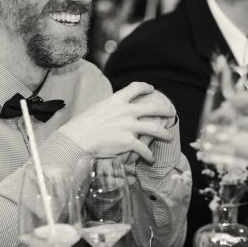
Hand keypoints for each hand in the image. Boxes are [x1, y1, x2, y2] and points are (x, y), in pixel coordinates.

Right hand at [59, 82, 175, 162]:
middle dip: (164, 110)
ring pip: (155, 129)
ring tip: (169, 136)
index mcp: (116, 100)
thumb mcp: (96, 108)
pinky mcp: (128, 142)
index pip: (136, 88)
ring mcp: (129, 127)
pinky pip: (144, 149)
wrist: (76, 139)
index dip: (146, 87)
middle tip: (170, 112)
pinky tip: (150, 158)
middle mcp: (126, 111)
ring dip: (164, 133)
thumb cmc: (81, 125)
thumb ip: (108, 107)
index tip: (151, 89)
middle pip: (153, 108)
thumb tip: (110, 107)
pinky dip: (149, 155)